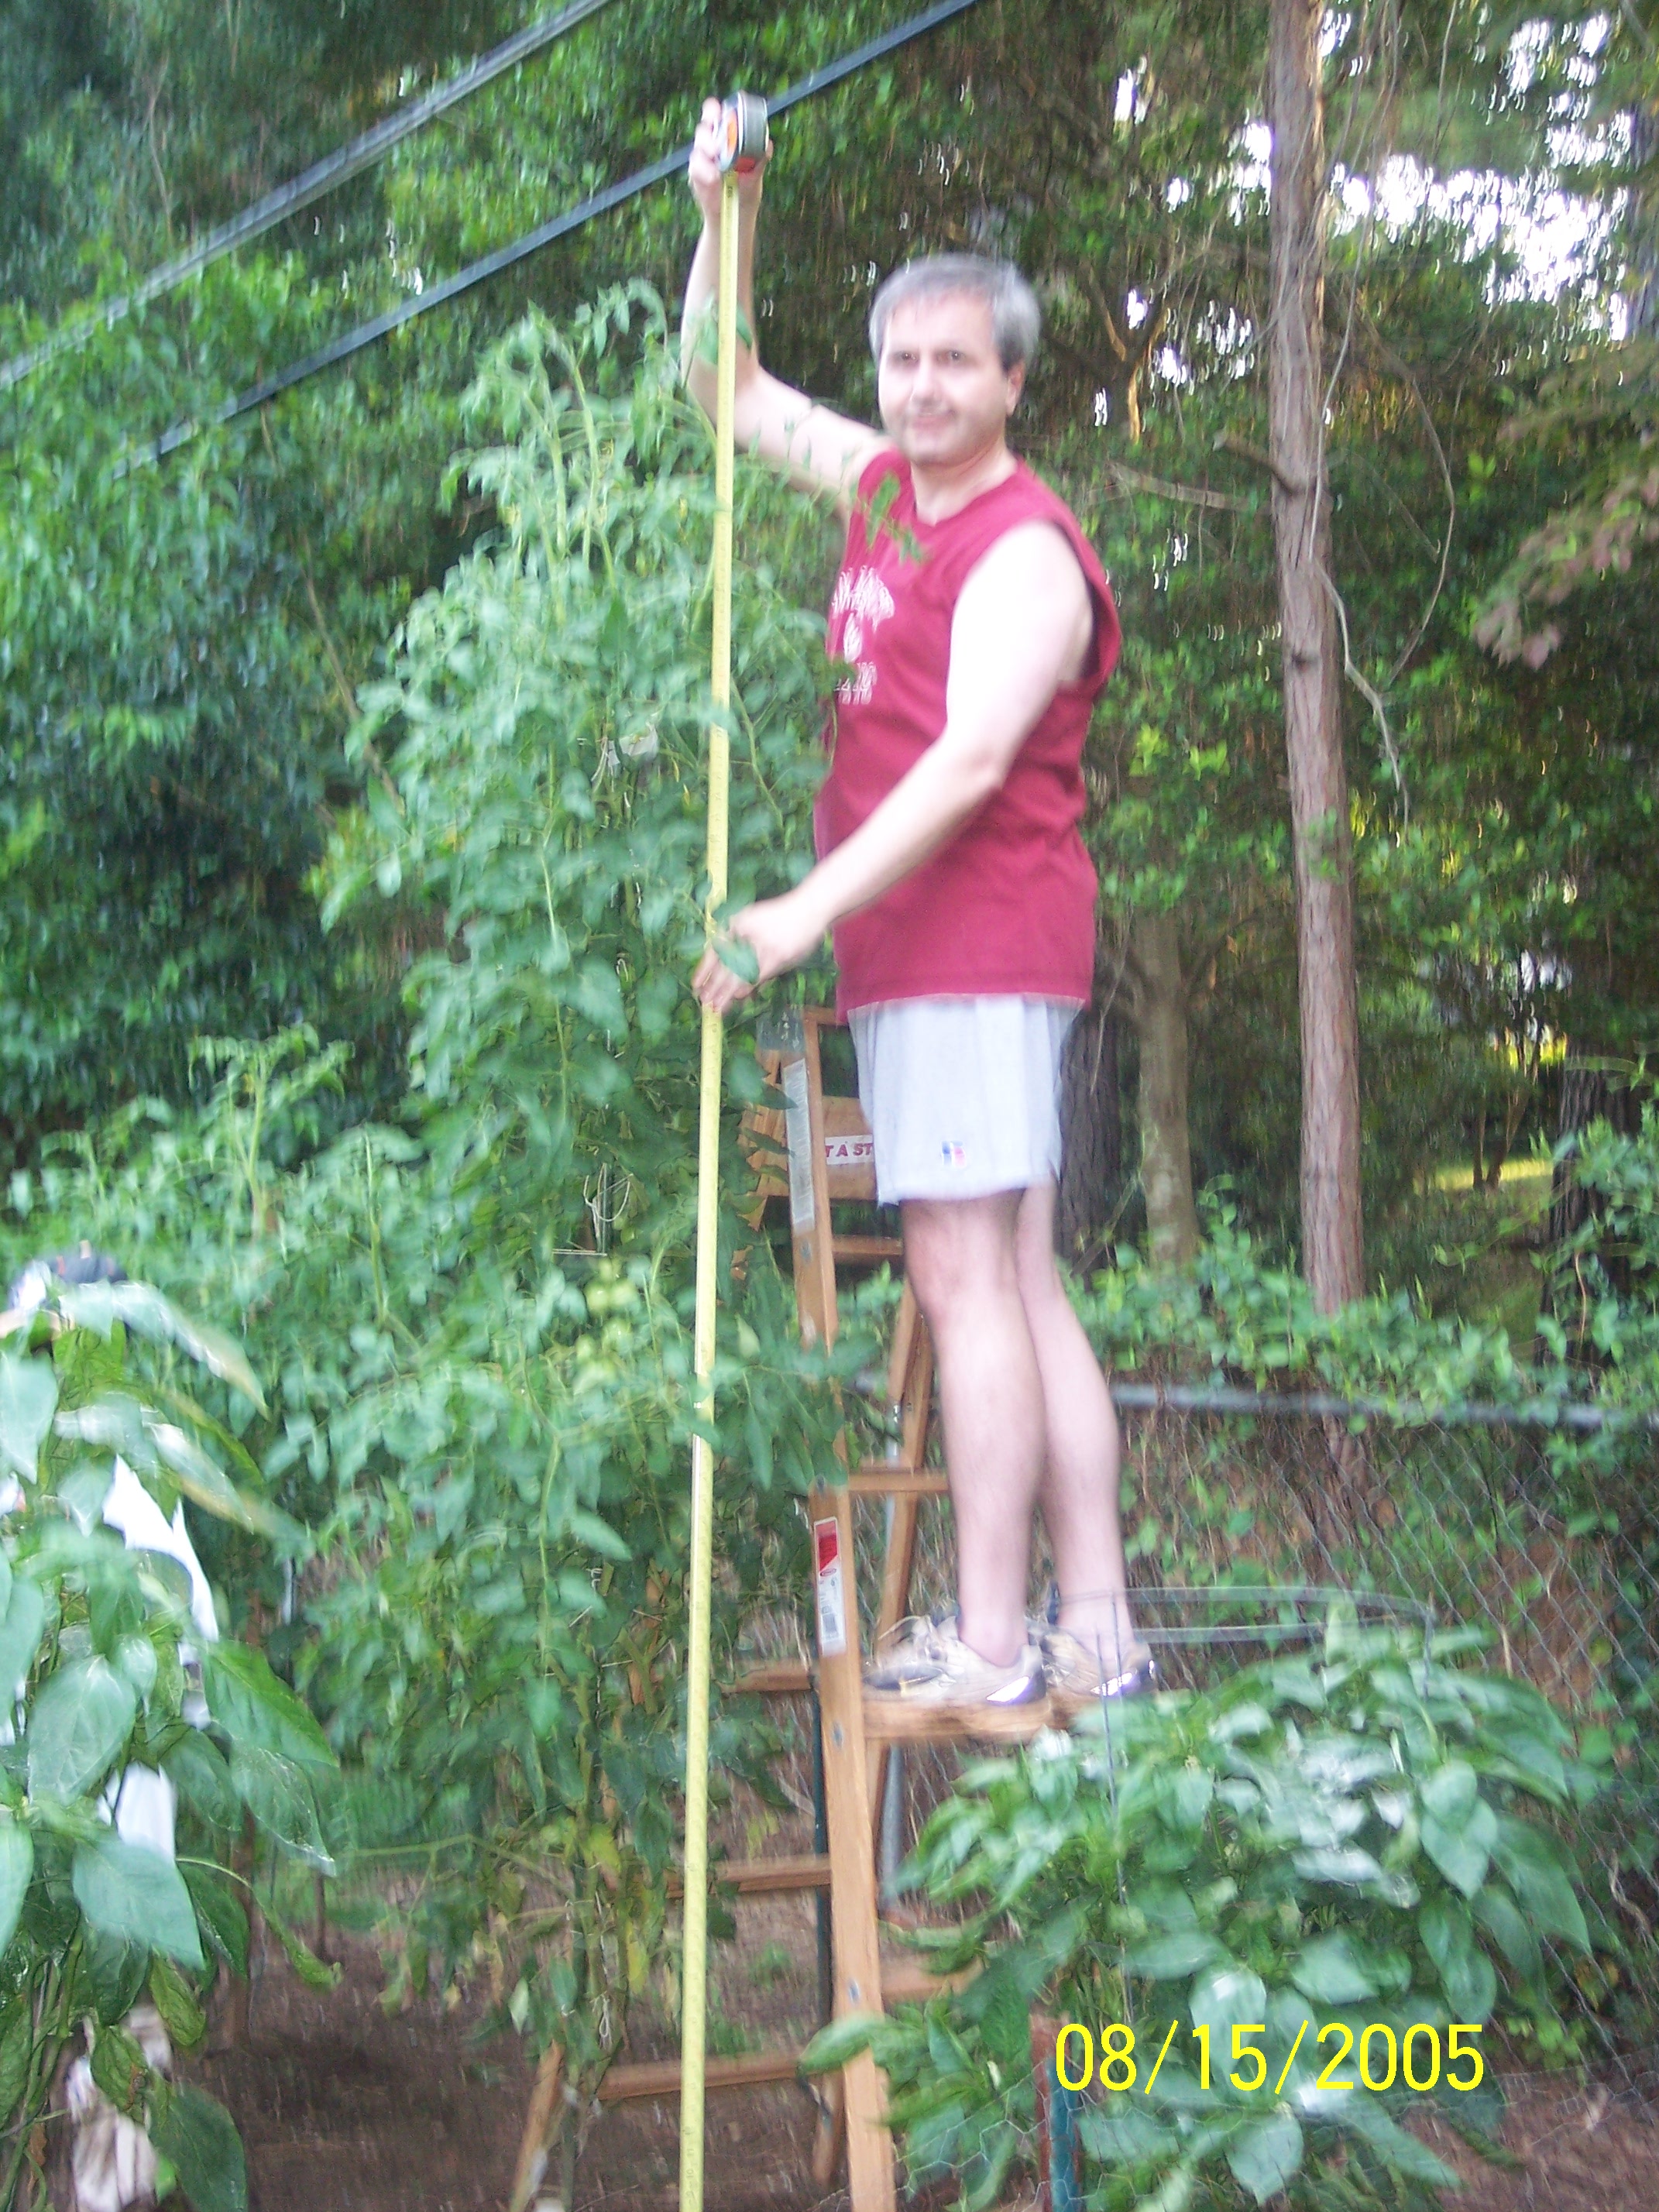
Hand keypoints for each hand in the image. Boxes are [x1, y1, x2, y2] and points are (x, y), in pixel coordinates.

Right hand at [687, 96, 770, 227]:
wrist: (737, 215)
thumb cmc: (746, 189)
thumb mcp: (756, 173)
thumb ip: (759, 158)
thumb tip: (767, 144)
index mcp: (725, 136)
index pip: (715, 115)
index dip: (714, 110)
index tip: (720, 111)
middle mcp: (711, 144)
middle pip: (704, 128)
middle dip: (710, 131)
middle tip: (718, 144)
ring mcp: (702, 159)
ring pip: (698, 147)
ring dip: (707, 151)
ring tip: (717, 163)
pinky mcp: (696, 175)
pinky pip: (696, 168)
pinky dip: (705, 172)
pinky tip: (714, 178)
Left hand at [691, 889, 824, 1012]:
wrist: (809, 908)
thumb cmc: (780, 916)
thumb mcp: (753, 921)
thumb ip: (741, 942)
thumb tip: (731, 968)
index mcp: (736, 924)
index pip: (714, 950)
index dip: (703, 969)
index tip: (695, 985)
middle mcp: (745, 934)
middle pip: (724, 966)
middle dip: (713, 987)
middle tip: (704, 1003)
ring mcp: (762, 945)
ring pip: (739, 974)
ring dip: (727, 993)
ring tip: (717, 1007)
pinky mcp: (777, 956)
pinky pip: (758, 975)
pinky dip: (748, 987)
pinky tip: (739, 996)